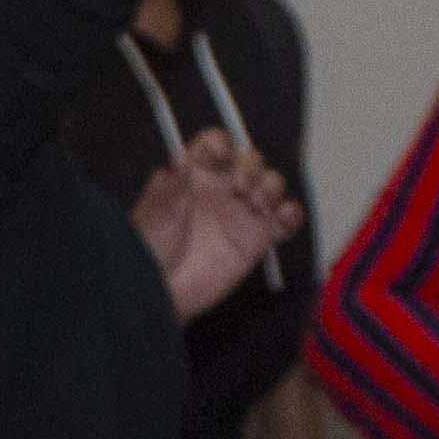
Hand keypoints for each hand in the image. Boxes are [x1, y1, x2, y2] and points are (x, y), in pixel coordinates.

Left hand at [131, 136, 299, 319]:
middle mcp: (221, 190)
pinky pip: (284, 220)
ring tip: (256, 201)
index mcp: (194, 175)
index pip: (215, 146)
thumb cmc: (148, 251)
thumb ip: (177, 183)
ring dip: (271, 186)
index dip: (222, 144)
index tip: (222, 154)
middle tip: (239, 185)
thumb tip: (186, 157)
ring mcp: (240, 213)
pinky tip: (281, 214)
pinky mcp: (256, 239)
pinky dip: (290, 213)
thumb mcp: (157, 212)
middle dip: (251, 166)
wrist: (158, 293)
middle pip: (250, 161)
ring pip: (270, 185)